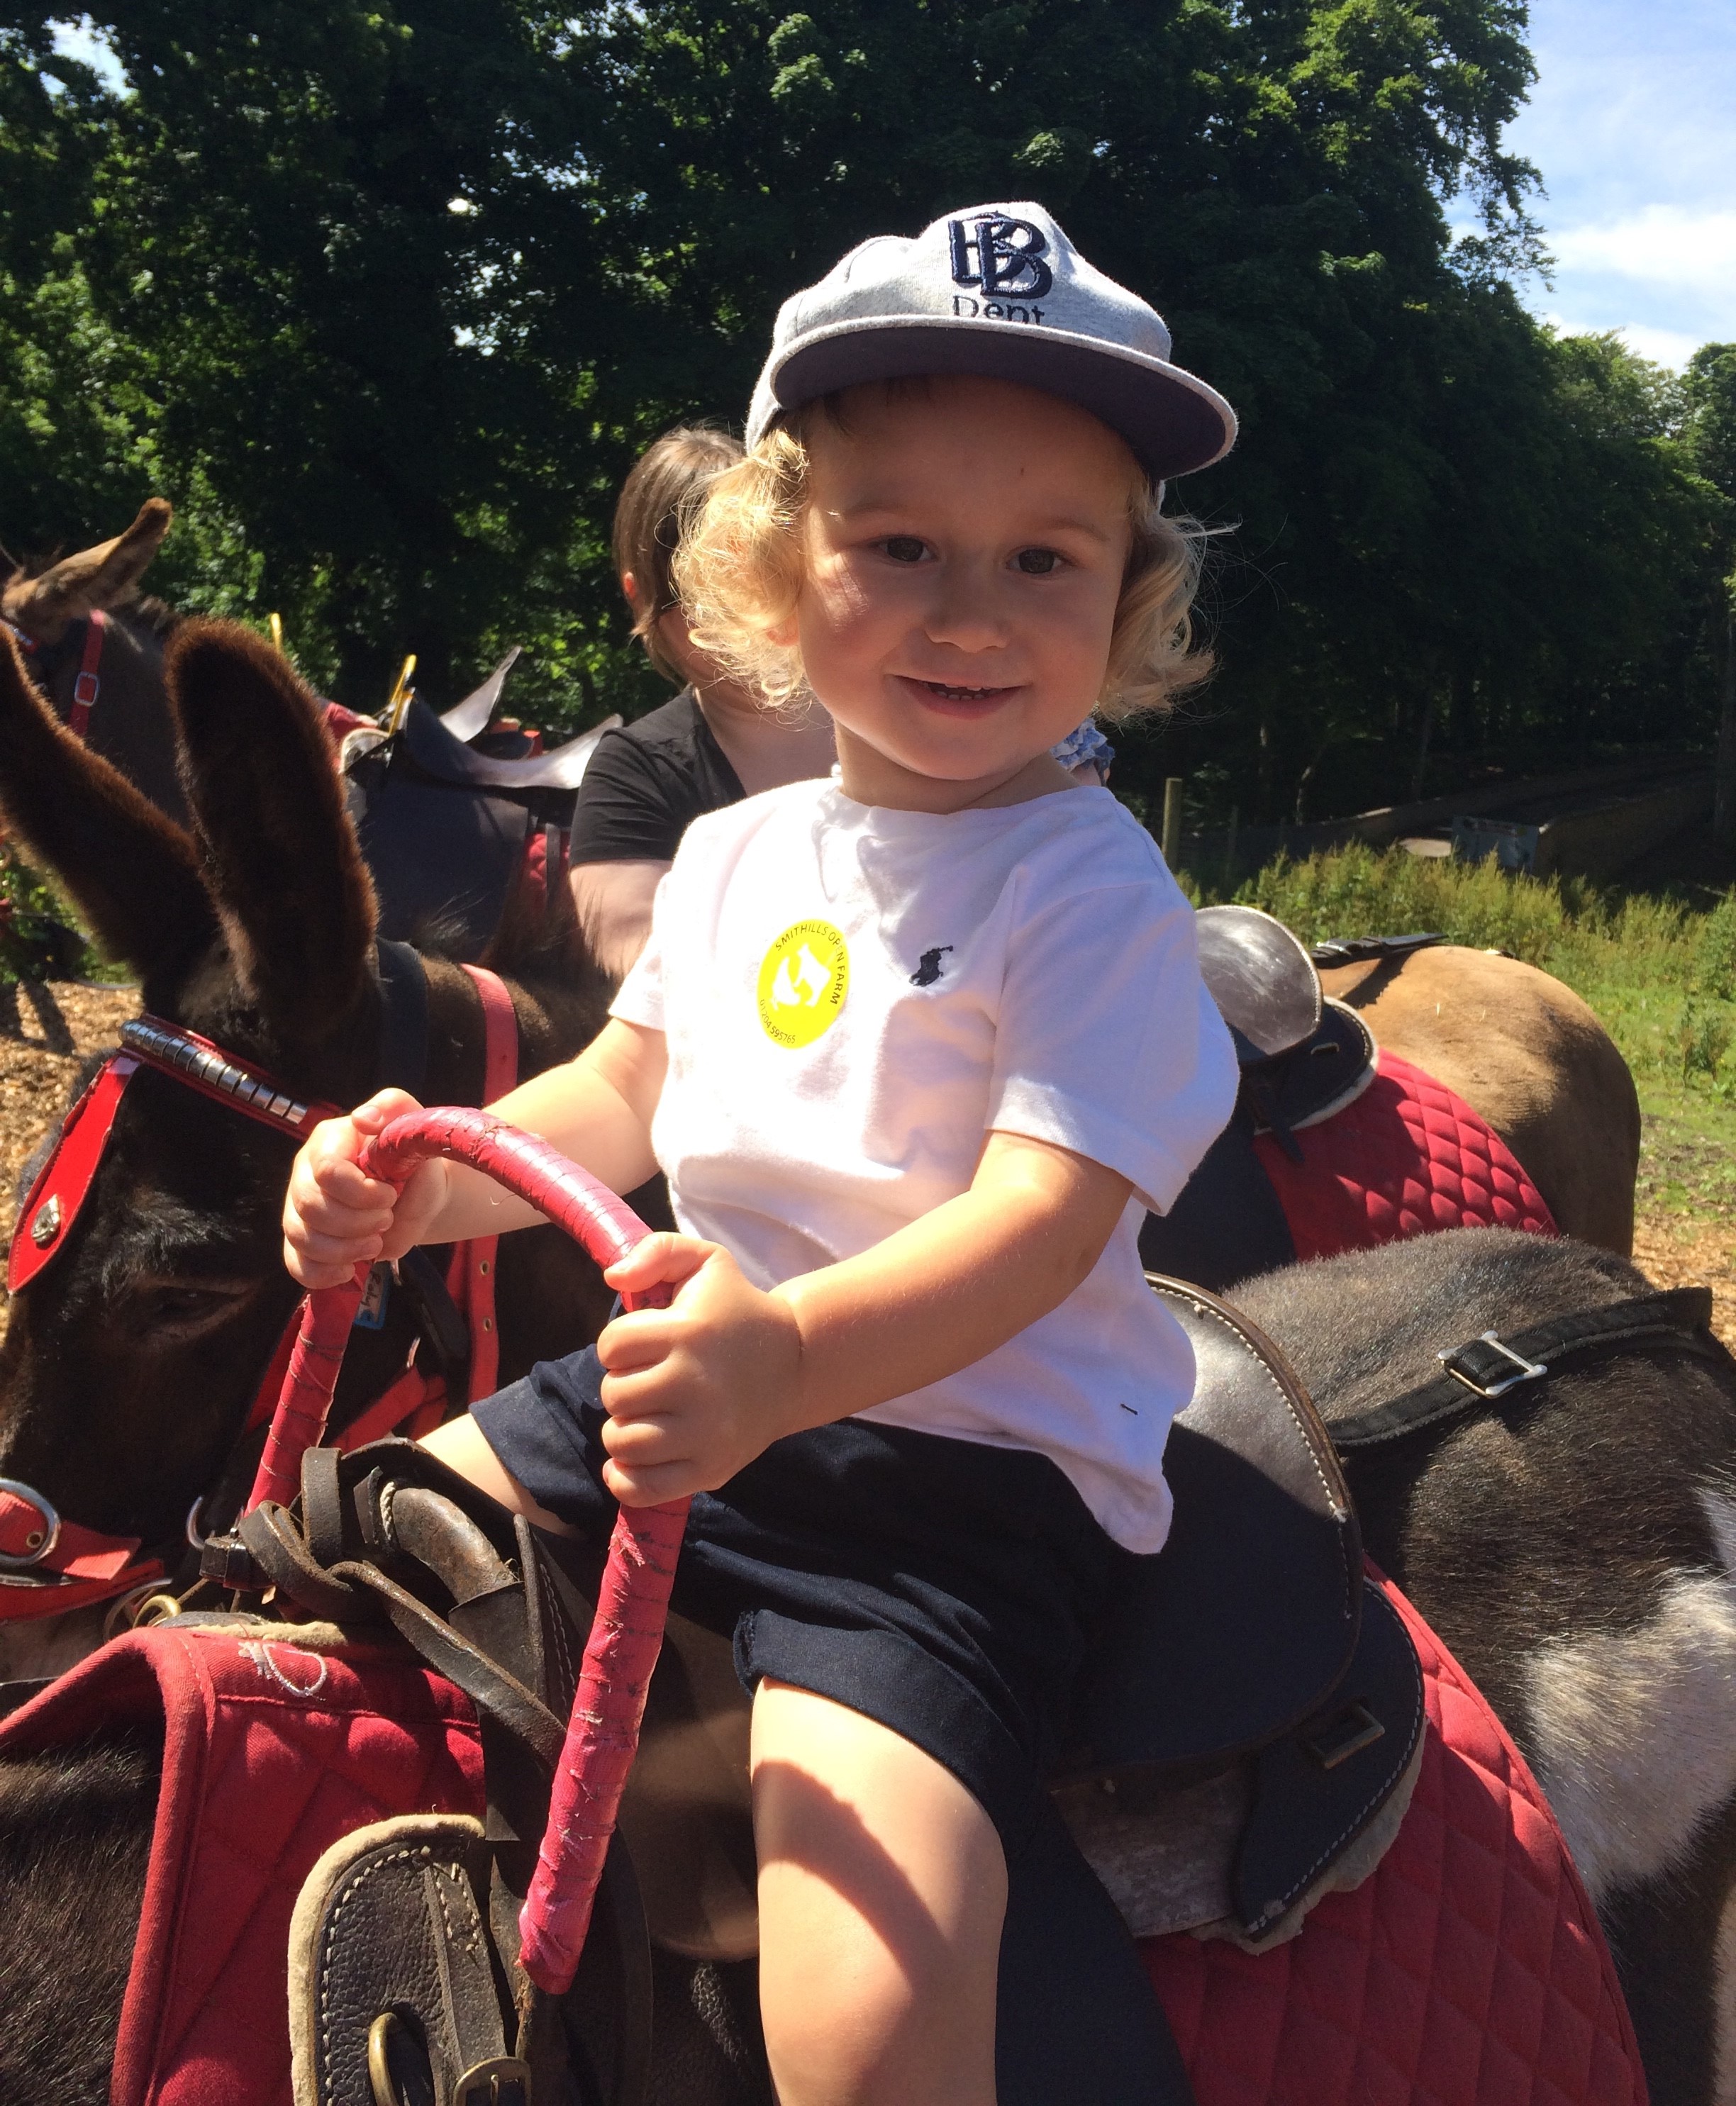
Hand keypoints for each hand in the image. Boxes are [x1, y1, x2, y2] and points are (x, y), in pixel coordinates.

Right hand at [281, 1088, 446, 1288]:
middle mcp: (305, 1174)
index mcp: (329, 1142)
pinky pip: (297, 1264)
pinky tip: (350, 1269)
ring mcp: (298, 1209)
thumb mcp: (413, 1126)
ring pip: (302, 1238)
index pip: (327, 1171)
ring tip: (375, 1244)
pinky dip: (323, 1273)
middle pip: (311, 1208)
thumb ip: (393, 1108)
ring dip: (344, 1249)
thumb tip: (364, 1117)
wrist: (415, 1194)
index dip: (360, 1192)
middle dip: (356, 1223)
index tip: (390, 1195)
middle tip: (386, 1220)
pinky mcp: (302, 1242)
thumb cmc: (411, 1158)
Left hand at [595, 1234, 803, 1505]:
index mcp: (687, 1333)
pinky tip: (634, 1458)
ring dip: (624, 1428)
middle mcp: (694, 1384)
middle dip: (625, 1385)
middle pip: (614, 1395)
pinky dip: (625, 1478)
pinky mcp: (710, 1468)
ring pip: (622, 1441)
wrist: (794, 1364)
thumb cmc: (737, 1311)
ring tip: (647, 1415)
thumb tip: (613, 1276)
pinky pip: (642, 1487)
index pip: (612, 1346)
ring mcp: (704, 1432)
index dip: (620, 1344)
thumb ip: (656, 1251)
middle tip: (652, 1380)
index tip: (645, 1345)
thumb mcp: (705, 1261)